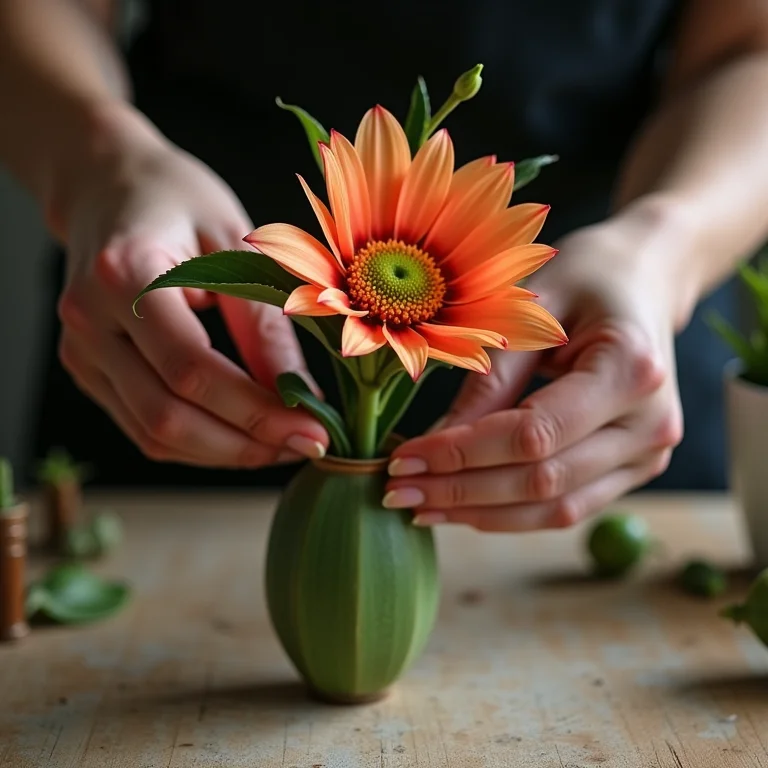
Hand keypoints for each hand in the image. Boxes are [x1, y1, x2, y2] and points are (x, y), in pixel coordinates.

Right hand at [55, 103, 327, 466]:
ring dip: (224, 452)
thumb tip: (300, 397)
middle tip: (305, 445)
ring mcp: (81, 350)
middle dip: (244, 444)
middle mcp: (89, 320)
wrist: (109, 186)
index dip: (256, 413)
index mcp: (124, 274)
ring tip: (281, 444)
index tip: (313, 430)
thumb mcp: (236, 242)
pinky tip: (242, 435)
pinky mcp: (88, 369)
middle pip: (166, 415)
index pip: (191, 369)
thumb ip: (264, 323)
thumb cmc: (178, 201)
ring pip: (152, 434)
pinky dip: (198, 444)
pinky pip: (143, 427)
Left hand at [384, 206, 686, 529]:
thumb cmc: (584, 278)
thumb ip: (487, 380)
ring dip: (481, 513)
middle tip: (399, 491)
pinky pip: (568, 506)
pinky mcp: (636, 468)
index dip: (461, 454)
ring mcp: (650, 453)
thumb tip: (432, 447)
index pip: (533, 435)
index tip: (403, 460)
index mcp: (630, 369)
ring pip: (555, 509)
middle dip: (461, 491)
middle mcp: (651, 423)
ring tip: (422, 506)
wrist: (644, 282)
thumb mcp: (528, 310)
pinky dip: (511, 512)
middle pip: (542, 482)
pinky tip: (464, 505)